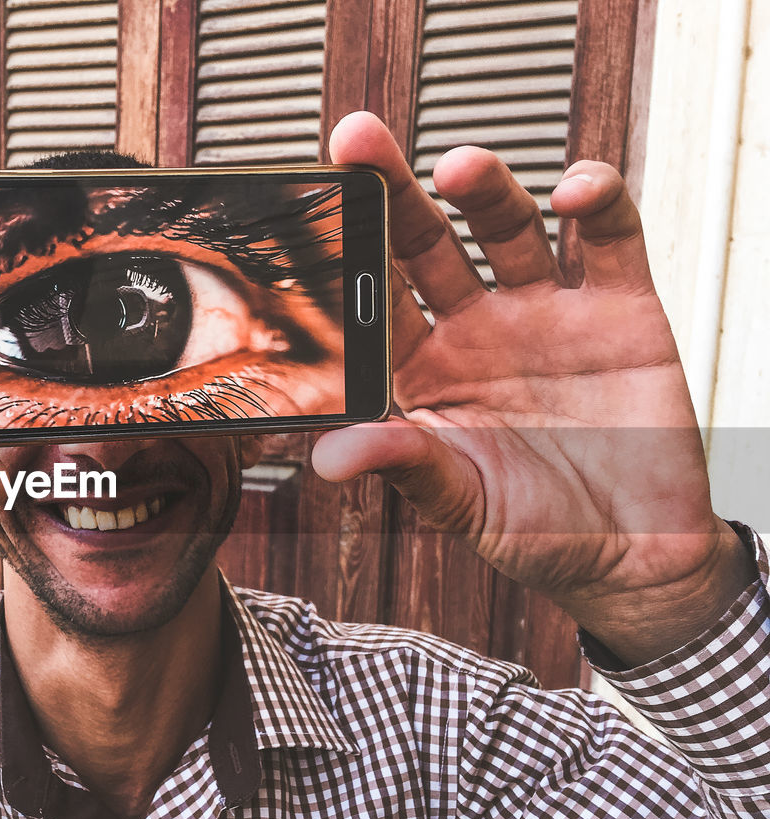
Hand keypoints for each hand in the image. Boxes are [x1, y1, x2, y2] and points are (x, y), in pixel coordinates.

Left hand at [313, 113, 754, 665]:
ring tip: (459, 168)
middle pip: (426, 242)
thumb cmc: (536, 530)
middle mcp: (477, 329)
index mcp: (425, 370)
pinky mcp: (619, 307)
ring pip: (507, 227)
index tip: (308, 216)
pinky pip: (607, 239)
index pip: (372, 299)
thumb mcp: (460, 503)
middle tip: (358, 143)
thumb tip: (327, 456)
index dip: (340, 258)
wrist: (633, 552)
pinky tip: (573, 192)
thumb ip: (403, 467)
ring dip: (484, 189)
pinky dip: (596, 203)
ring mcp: (545, 312)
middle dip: (393, 194)